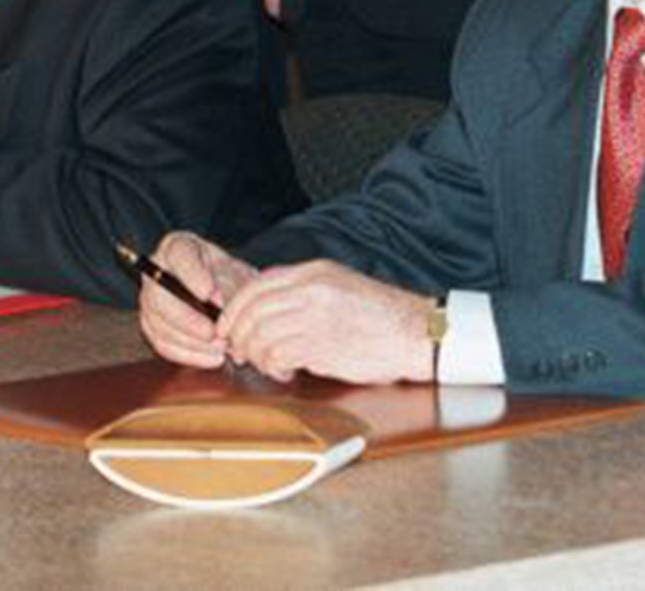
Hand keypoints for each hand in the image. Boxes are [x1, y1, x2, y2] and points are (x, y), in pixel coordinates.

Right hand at [137, 231, 255, 368]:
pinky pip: (163, 344)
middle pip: (159, 296)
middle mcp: (156, 270)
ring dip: (190, 342)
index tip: (209, 293)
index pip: (179, 255)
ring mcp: (150, 300)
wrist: (225, 293)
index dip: (191, 275)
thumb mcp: (238, 274)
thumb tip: (222, 309)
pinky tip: (213, 357)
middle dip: (187, 319)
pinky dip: (189, 355)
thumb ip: (233, 288)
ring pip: (158, 323)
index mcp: (178, 247)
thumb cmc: (230, 278)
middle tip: (213, 332)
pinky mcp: (152, 325)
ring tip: (220, 348)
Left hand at [217, 260, 434, 384]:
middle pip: (251, 312)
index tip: (228, 327)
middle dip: (237, 335)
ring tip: (266, 365)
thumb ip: (303, 289)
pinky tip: (284, 372)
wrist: (416, 333)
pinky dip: (273, 367)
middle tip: (238, 352)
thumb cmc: (380, 315)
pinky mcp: (321, 346)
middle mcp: (309, 290)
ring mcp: (314, 317)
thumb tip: (267, 302)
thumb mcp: (339, 284)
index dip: (234, 310)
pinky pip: (278, 356)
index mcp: (312, 272)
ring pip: (260, 335)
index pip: (255, 287)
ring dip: (255, 355)